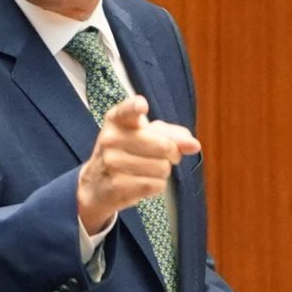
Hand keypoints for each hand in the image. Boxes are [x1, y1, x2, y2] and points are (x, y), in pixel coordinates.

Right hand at [77, 96, 199, 234]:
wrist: (96, 184)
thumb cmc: (127, 153)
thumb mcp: (145, 135)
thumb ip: (172, 135)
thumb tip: (194, 145)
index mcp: (118, 119)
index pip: (128, 110)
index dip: (136, 107)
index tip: (142, 105)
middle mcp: (111, 138)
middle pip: (164, 146)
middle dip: (171, 154)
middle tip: (162, 157)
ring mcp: (111, 162)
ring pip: (162, 168)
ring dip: (162, 173)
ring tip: (145, 170)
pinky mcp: (116, 185)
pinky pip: (156, 185)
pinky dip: (156, 186)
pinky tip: (142, 182)